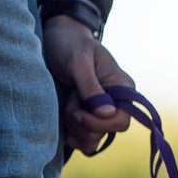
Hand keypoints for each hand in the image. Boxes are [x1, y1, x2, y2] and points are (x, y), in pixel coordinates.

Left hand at [42, 15, 135, 153]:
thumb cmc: (69, 44)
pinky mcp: (86, 117)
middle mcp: (115, 103)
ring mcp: (100, 112)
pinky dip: (72, 136)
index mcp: (122, 88)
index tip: (77, 112)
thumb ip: (91, 88)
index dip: (99, 123)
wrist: (56, 37)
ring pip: (93, 139)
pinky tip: (64, 120)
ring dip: (75, 128)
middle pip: (106, 132)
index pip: (122, 120)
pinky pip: (85, 140)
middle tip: (69, 100)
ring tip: (66, 105)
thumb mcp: (78, 62)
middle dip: (82, 123)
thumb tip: (108, 114)